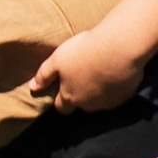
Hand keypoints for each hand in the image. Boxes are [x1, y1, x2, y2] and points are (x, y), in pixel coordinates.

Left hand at [28, 17, 147, 118]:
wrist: (119, 48)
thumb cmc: (83, 52)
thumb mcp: (56, 60)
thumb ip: (43, 76)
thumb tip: (32, 87)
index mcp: (69, 97)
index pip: (61, 108)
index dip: (60, 99)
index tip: (63, 88)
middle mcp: (88, 105)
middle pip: (81, 105)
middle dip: (80, 96)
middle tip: (83, 77)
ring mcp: (108, 102)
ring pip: (100, 102)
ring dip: (99, 93)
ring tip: (100, 74)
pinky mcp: (125, 96)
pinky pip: (118, 96)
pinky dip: (115, 89)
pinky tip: (114, 75)